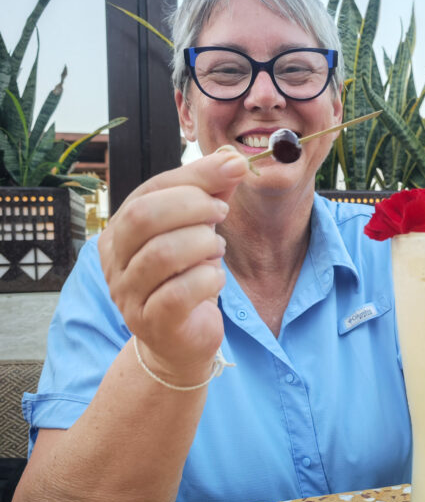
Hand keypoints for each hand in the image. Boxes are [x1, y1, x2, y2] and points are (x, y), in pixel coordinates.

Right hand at [98, 148, 248, 384]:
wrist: (181, 342)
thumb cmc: (186, 279)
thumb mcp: (196, 231)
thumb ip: (210, 194)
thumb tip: (231, 159)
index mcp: (119, 232)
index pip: (149, 192)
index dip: (193, 177)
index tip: (233, 169)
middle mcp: (115, 263)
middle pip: (144, 217)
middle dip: (193, 206)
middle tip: (222, 213)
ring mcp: (129, 295)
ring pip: (162, 254)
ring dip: (203, 243)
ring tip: (217, 248)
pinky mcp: (153, 322)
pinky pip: (179, 292)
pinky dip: (207, 278)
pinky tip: (215, 277)